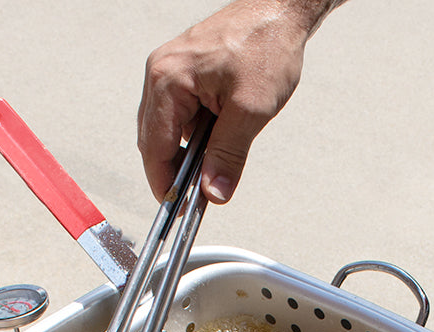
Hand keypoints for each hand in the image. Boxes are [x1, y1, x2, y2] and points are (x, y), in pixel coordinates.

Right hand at [138, 0, 340, 202]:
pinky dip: (194, 135)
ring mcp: (170, 72)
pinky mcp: (183, 73)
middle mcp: (161, 73)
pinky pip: (179, 115)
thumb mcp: (251, 109)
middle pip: (154, 141)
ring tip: (215, 163)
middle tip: (200, 195)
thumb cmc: (266, 44)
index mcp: (168, 79)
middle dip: (176, 171)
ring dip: (187, 152)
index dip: (166, 183)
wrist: (279, 9)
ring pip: (167, 130)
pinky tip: (217, 139)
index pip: (155, 148)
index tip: (179, 209)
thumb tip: (213, 192)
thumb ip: (229, 155)